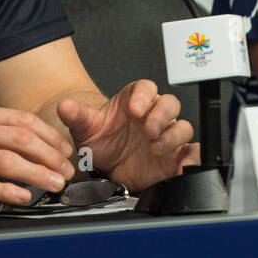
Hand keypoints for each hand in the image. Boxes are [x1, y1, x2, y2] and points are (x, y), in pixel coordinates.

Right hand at [0, 102, 75, 205]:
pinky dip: (8, 190)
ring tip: (55, 184)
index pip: (24, 120)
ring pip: (9, 160)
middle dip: (51, 155)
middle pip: (22, 138)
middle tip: (67, 171)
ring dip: (38, 173)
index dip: (51, 136)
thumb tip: (29, 143)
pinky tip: (23, 196)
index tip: (66, 151)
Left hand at [56, 79, 198, 193]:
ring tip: (156, 148)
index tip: (135, 108)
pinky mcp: (175, 156)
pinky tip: (180, 166)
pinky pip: (192, 152)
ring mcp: (166, 135)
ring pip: (182, 126)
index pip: (146, 88)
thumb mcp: (86, 129)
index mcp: (133, 101)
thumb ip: (77, 116)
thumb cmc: (102, 141)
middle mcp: (153, 116)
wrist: (107, 168)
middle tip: (148, 130)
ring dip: (172, 136)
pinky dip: (191, 158)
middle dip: (161, 115)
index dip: (143, 96)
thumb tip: (64, 106)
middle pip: (169, 103)